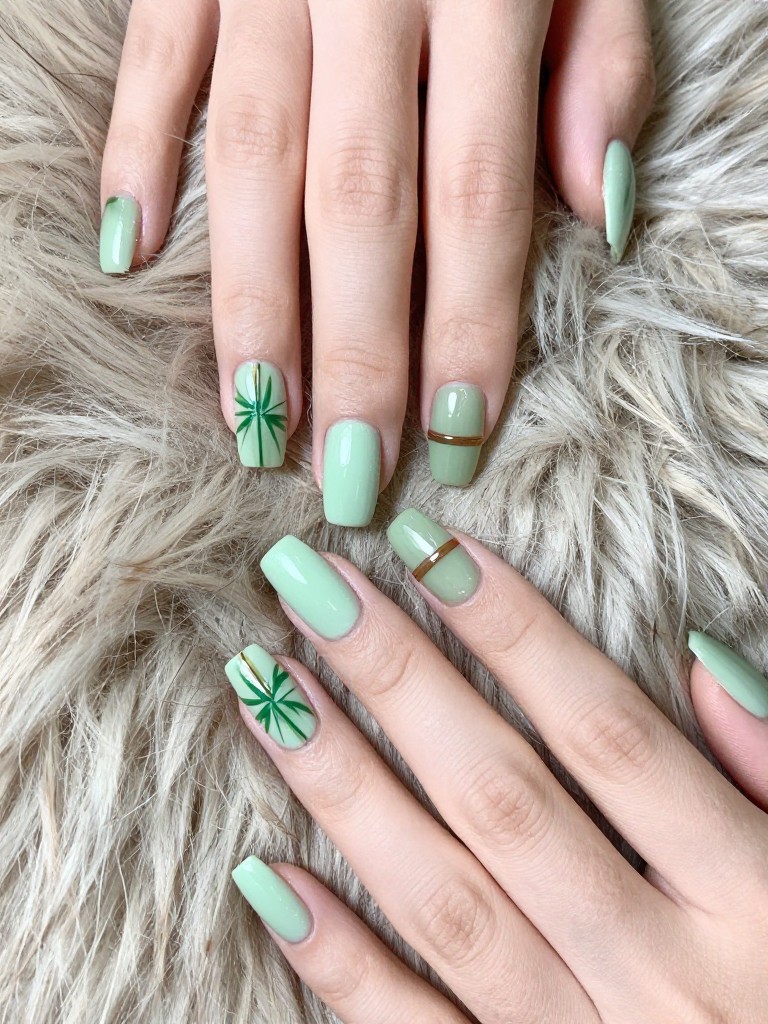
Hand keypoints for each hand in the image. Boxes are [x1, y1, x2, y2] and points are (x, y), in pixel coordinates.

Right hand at [99, 0, 653, 520]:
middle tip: (344, 474)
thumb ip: (603, 59)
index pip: (477, 193)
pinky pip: (154, 57)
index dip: (465, 325)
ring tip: (254, 422)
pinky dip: (136, 153)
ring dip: (249, 303)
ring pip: (250, 160)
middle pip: (357, 203)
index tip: (453, 438)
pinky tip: (129, 253)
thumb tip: (600, 207)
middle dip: (352, 351)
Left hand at [225, 510, 766, 1022]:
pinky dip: (342, 962)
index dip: (517, 631)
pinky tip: (270, 877)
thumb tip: (699, 660)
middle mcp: (660, 976)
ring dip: (346, 790)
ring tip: (269, 696)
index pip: (610, 734)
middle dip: (400, 681)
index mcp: (751, 905)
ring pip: (444, 903)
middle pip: (504, 799)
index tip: (432, 549)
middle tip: (311, 588)